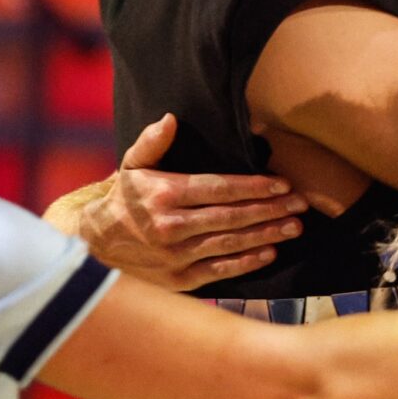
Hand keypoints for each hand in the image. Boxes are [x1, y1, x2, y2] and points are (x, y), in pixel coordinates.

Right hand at [78, 114, 306, 291]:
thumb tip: (171, 119)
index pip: (218, 189)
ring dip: (266, 235)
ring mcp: (176, 256)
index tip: (282, 183)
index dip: (253, 186)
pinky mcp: (180, 279)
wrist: (96, 247)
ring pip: (230, 244)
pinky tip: (270, 252)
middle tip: (301, 203)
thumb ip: (152, 142)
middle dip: (270, 209)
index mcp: (164, 194)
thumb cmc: (123, 200)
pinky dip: (247, 263)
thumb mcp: (131, 166)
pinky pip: (220, 270)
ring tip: (294, 226)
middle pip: (232, 217)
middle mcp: (171, 226)